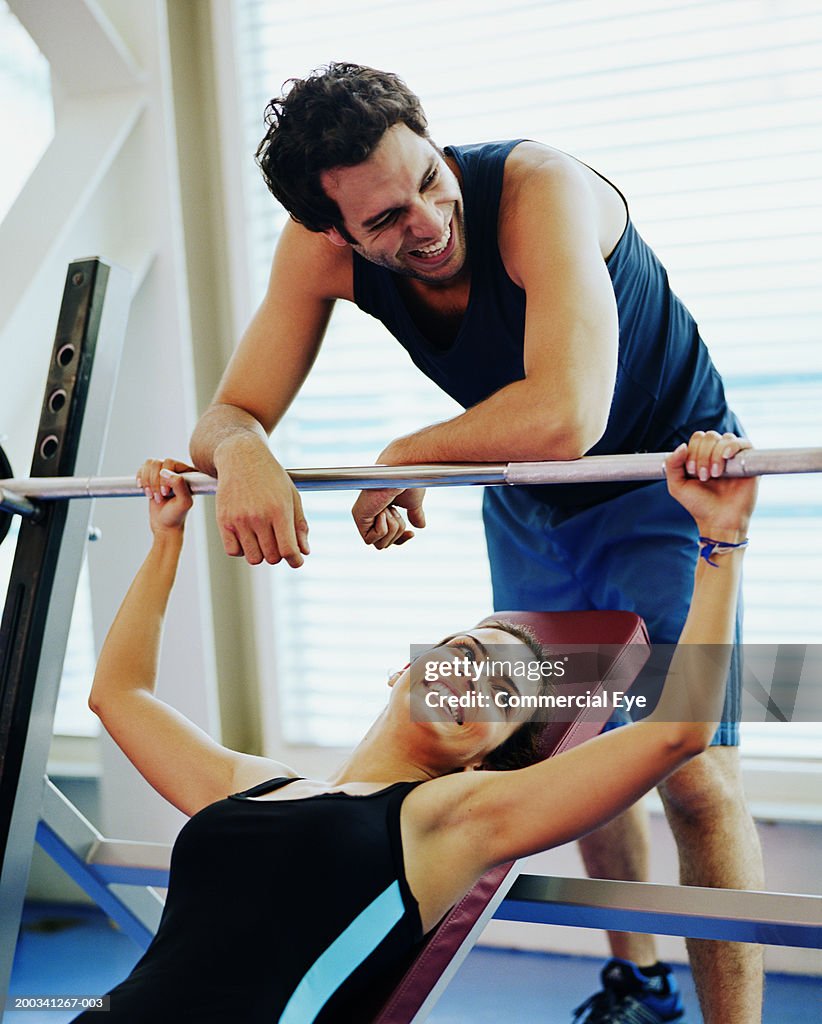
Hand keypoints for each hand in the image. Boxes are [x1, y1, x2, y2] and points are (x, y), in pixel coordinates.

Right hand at [136, 458, 193, 533]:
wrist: (165, 524)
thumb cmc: (177, 515)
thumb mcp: (183, 502)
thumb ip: (179, 485)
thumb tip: (164, 471)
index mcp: (189, 473)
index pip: (171, 462)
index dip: (164, 477)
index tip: (166, 493)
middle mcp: (178, 470)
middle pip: (158, 463)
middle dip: (155, 482)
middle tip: (159, 497)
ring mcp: (165, 472)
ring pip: (149, 464)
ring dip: (148, 482)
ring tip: (152, 495)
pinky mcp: (154, 476)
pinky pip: (143, 468)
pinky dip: (141, 479)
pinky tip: (144, 489)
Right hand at [214, 439, 308, 566]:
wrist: (241, 456)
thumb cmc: (271, 477)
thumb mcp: (292, 496)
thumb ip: (299, 525)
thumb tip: (304, 553)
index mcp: (279, 510)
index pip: (288, 550)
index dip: (295, 561)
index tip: (296, 561)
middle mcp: (258, 517)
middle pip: (271, 557)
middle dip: (278, 554)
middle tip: (278, 541)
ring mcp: (239, 519)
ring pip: (253, 558)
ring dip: (260, 553)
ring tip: (263, 538)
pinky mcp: (223, 520)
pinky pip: (233, 551)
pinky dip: (241, 550)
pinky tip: (247, 537)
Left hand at [351, 487, 425, 548]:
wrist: (404, 473)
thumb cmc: (409, 482)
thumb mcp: (413, 503)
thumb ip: (414, 514)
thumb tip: (420, 526)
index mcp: (381, 511)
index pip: (387, 538)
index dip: (400, 540)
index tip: (412, 533)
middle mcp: (370, 514)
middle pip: (384, 545)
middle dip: (397, 533)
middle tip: (396, 512)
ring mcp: (363, 516)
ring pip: (379, 544)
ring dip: (391, 529)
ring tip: (389, 509)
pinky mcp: (359, 517)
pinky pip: (370, 540)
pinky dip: (382, 528)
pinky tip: (382, 510)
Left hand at [664, 431, 757, 538]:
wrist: (719, 520)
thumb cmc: (699, 505)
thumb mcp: (677, 486)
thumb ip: (672, 465)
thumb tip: (682, 445)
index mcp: (702, 456)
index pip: (698, 438)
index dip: (692, 451)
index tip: (691, 472)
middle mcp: (718, 454)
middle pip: (710, 436)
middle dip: (702, 455)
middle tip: (703, 476)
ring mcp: (734, 457)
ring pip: (724, 438)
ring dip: (715, 454)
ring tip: (714, 475)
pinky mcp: (748, 462)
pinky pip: (743, 443)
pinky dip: (732, 446)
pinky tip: (726, 457)